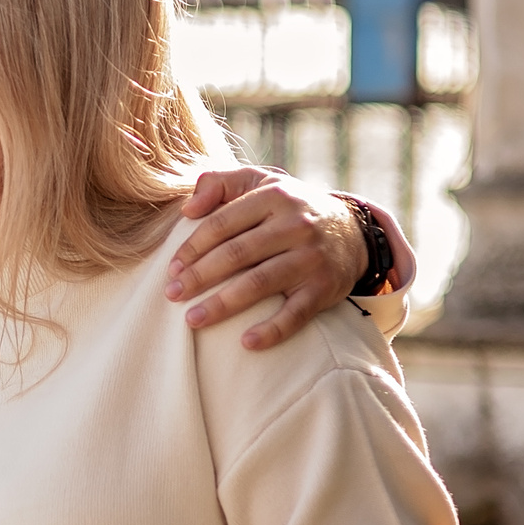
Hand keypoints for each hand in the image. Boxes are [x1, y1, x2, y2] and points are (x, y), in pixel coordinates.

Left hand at [168, 167, 377, 348]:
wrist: (352, 231)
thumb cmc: (290, 207)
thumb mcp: (260, 181)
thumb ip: (219, 182)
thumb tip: (187, 209)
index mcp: (274, 196)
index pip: (222, 223)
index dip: (192, 247)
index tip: (171, 269)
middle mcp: (295, 225)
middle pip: (237, 253)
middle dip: (199, 276)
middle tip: (171, 295)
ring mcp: (311, 258)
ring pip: (260, 283)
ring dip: (222, 305)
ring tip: (192, 319)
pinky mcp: (325, 288)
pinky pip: (296, 313)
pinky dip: (273, 330)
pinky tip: (247, 343)